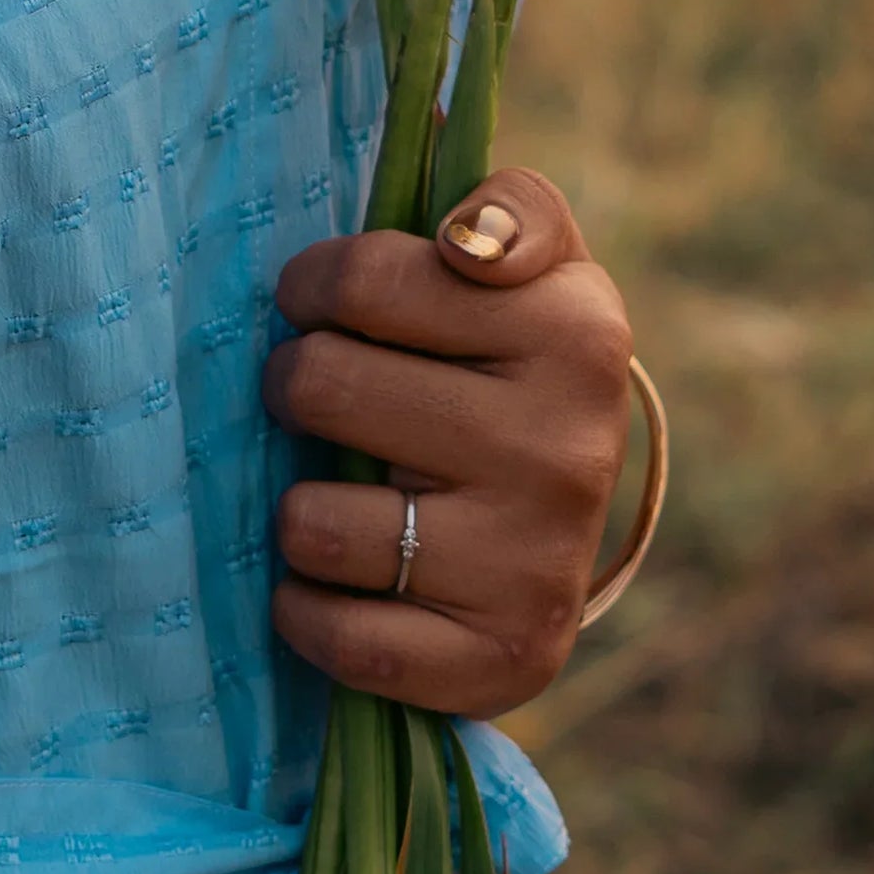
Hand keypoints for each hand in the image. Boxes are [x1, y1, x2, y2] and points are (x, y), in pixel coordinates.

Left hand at [264, 166, 635, 719]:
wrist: (561, 540)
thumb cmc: (510, 370)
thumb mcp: (533, 269)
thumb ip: (508, 212)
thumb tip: (467, 238)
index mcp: (578, 332)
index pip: (365, 278)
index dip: (316, 287)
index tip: (324, 305)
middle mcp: (570, 448)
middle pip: (321, 386)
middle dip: (296, 388)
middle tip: (324, 403)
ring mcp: (537, 562)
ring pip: (313, 520)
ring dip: (299, 507)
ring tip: (346, 496)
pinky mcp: (505, 661)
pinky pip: (338, 635)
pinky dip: (308, 613)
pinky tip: (342, 585)